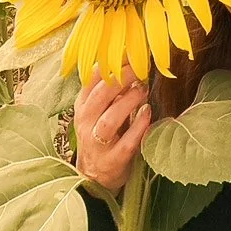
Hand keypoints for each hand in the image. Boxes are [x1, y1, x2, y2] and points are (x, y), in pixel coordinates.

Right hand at [74, 65, 151, 194]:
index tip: (129, 53)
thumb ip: (111, 89)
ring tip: (144, 90)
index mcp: (83, 106)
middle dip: (122, 79)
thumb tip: (132, 59)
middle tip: (140, 70)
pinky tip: (147, 113)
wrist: (93, 177)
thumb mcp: (99, 110)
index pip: (90, 79)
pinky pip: (126, 143)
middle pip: (100, 96)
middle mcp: (86, 123)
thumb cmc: (101, 134)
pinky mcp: (113, 161)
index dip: (110, 64)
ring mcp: (98, 144)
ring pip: (110, 119)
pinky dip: (139, 127)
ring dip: (129, 102)